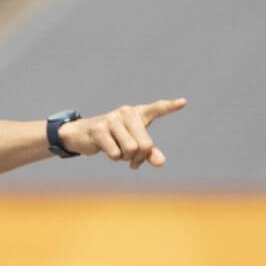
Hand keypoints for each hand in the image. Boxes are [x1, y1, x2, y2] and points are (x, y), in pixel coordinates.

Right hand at [58, 98, 186, 168]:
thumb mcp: (132, 144)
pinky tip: (108, 151)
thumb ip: (149, 153)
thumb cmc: (112, 138)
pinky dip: (114, 157)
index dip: (170, 107)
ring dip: (126, 158)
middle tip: (133, 162)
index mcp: (137, 114)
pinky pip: (115, 153)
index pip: (156, 109)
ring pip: (131, 149)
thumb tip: (161, 163)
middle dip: (139, 158)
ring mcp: (112, 119)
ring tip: (119, 154)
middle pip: (144, 144)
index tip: (184, 102)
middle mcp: (126, 112)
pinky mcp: (99, 129)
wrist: (82, 134)